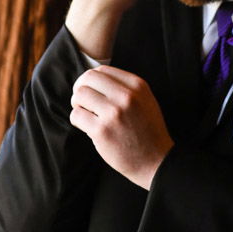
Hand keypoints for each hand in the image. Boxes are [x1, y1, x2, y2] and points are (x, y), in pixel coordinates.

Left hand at [69, 65, 172, 189]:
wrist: (156, 161)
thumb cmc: (146, 131)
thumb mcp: (145, 101)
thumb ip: (123, 87)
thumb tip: (91, 78)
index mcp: (137, 86)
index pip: (102, 70)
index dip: (91, 80)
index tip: (91, 91)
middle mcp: (126, 96)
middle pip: (87, 79)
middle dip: (80, 89)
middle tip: (83, 102)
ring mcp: (114, 113)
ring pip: (79, 95)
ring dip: (77, 105)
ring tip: (87, 115)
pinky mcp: (102, 130)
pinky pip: (76, 116)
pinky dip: (77, 121)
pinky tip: (88, 127)